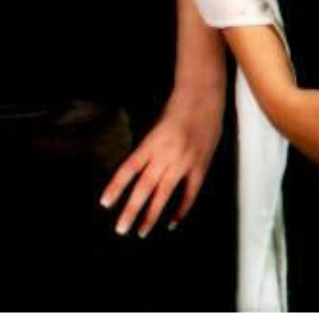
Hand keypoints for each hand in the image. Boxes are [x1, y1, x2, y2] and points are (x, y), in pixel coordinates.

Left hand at [99, 85, 223, 236]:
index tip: (105, 203)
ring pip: (165, 193)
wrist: (204, 95)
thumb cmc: (178, 106)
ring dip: (152, 214)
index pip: (129, 168)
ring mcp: (185, 161)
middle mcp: (166, 154)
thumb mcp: (156, 125)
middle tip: (120, 228)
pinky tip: (172, 222)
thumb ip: (149, 149)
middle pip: (145, 187)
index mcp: (152, 141)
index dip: (116, 187)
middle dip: (131, 210)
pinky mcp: (201, 165)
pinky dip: (181, 209)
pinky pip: (190, 192)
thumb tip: (139, 171)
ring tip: (142, 231)